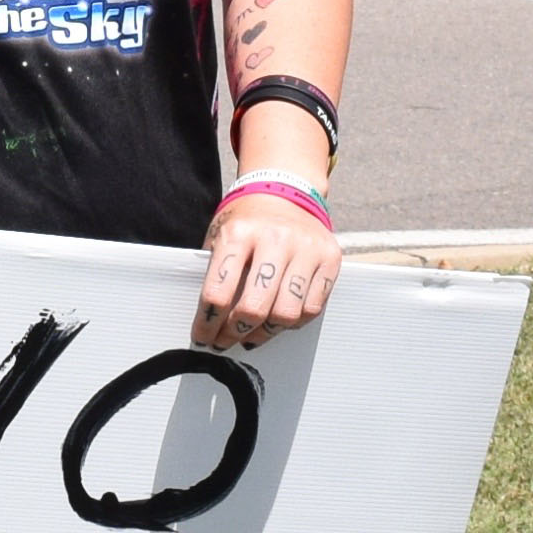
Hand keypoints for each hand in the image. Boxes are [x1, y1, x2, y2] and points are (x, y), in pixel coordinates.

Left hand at [192, 186, 337, 349]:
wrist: (285, 190)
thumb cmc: (247, 221)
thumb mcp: (221, 236)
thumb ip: (215, 274)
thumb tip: (208, 323)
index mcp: (239, 233)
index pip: (217, 293)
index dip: (207, 325)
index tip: (203, 338)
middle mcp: (275, 239)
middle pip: (254, 308)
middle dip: (234, 333)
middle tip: (225, 341)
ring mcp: (306, 248)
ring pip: (286, 313)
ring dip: (265, 334)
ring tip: (251, 335)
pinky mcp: (329, 258)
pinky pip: (312, 308)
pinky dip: (293, 322)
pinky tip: (278, 320)